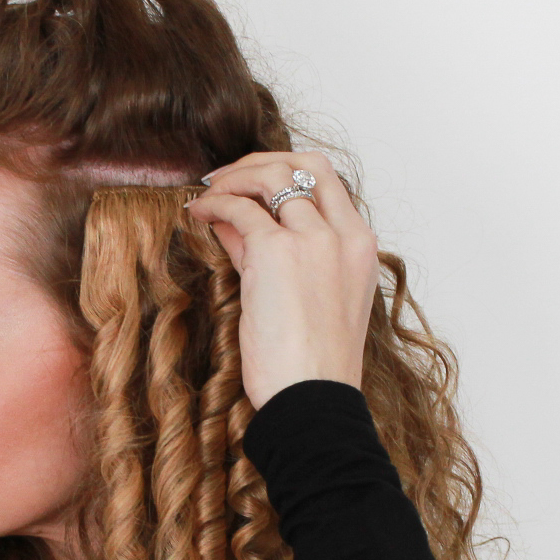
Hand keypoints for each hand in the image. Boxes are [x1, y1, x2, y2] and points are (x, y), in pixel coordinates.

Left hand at [181, 152, 380, 409]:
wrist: (312, 400)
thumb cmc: (312, 366)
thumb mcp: (305, 300)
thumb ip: (276, 255)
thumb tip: (236, 224)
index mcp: (361, 247)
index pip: (329, 184)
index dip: (288, 173)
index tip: (256, 184)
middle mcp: (344, 236)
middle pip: (307, 164)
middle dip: (264, 160)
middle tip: (229, 176)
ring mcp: (313, 240)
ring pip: (273, 176)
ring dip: (235, 176)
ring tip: (208, 191)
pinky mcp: (276, 252)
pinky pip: (240, 209)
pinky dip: (216, 204)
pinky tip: (198, 214)